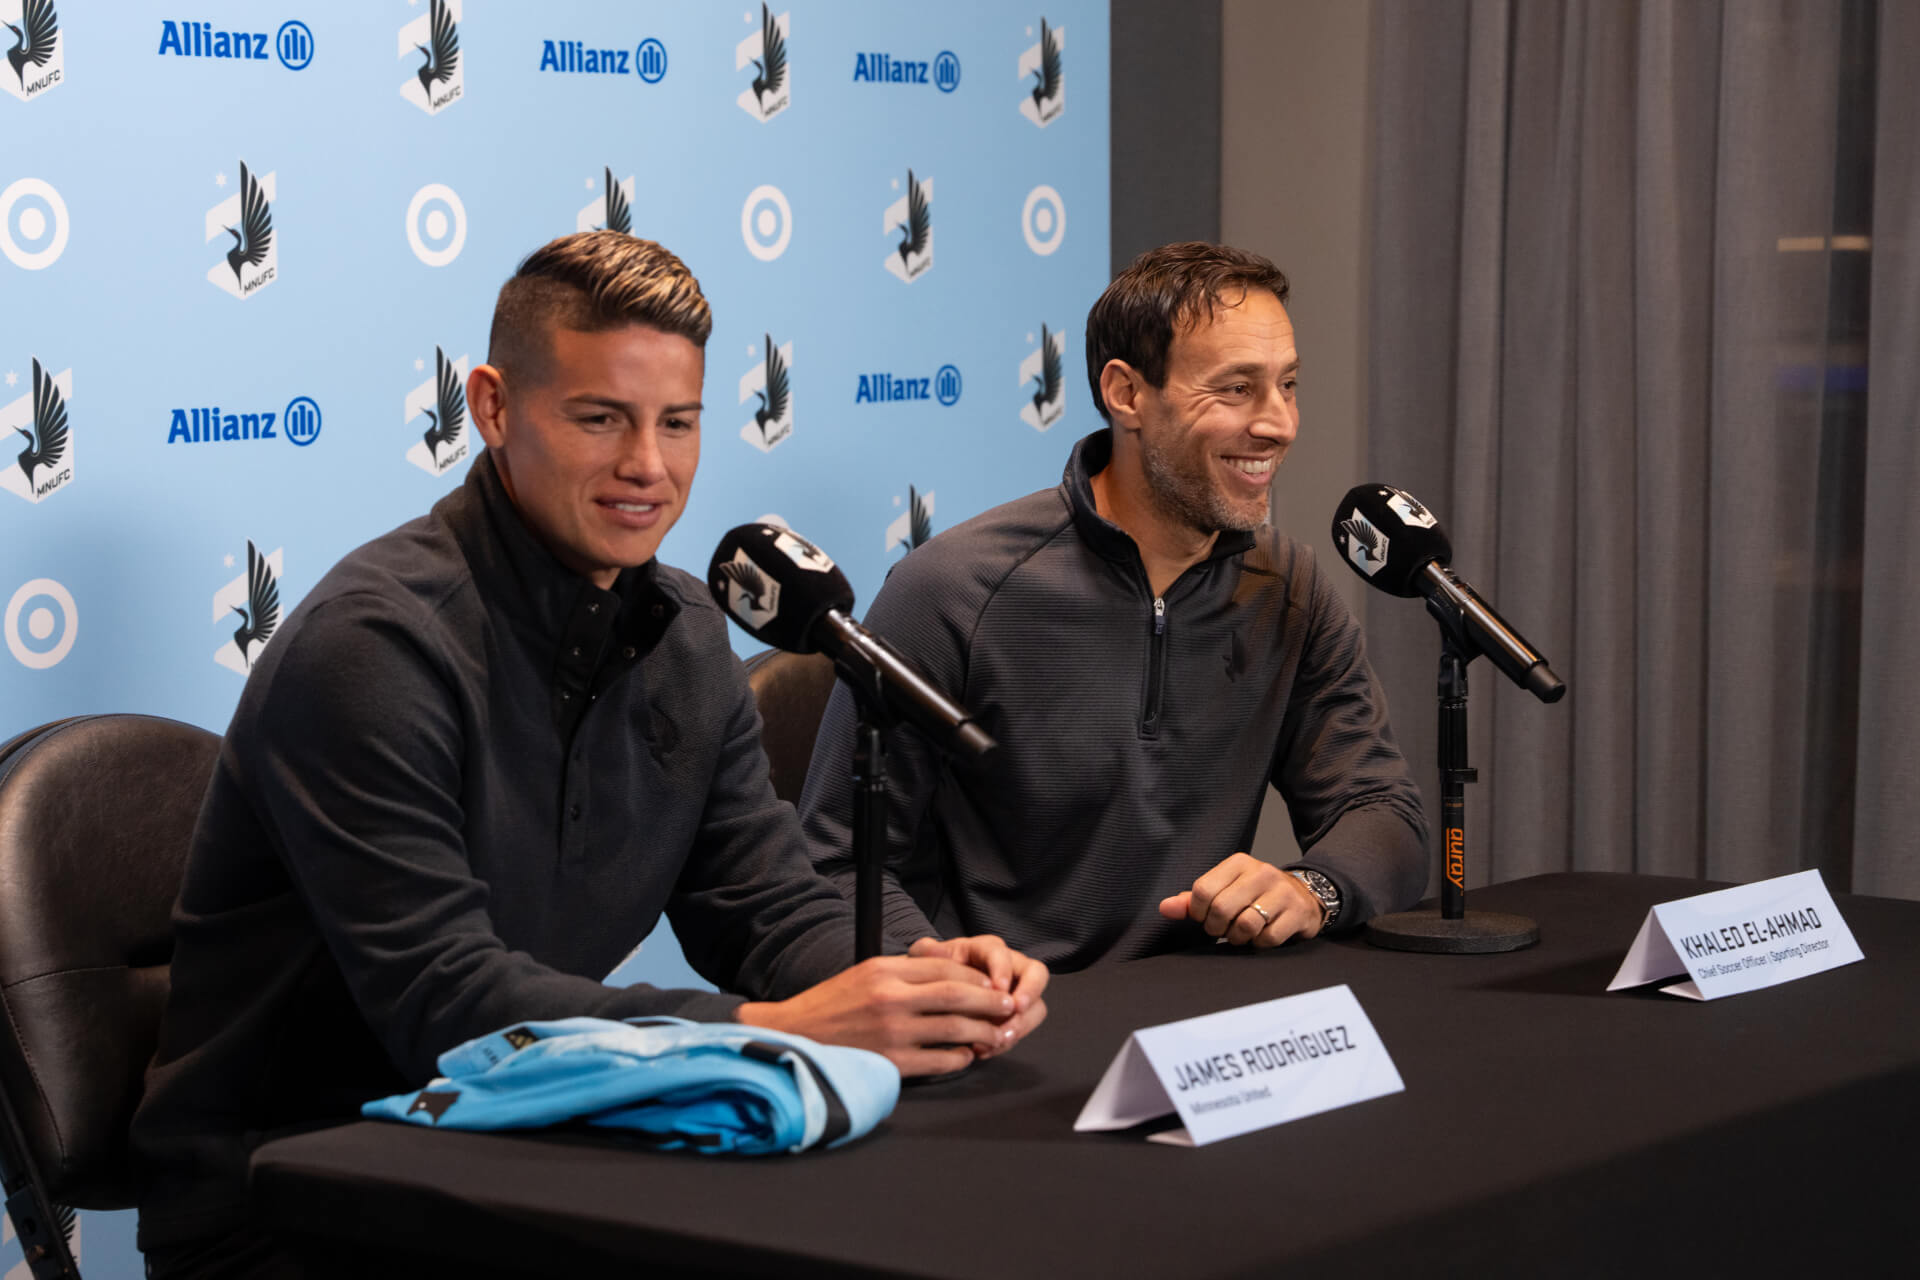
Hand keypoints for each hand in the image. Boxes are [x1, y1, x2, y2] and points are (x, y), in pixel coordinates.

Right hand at [736, 955, 1018, 1076]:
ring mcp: (891, 1032)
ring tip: (996, 1036)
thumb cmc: (832, 1004)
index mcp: (885, 970)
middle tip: (1009, 1007)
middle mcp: (891, 998)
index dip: (976, 977)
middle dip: (990, 1002)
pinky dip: (959, 1059)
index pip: (945, 967)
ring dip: (983, 1033)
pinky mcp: (890, 1063)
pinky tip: (967, 1056)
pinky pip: (938, 1061)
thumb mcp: (866, 972)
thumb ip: (906, 970)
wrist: (793, 1035)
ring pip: (954, 1029)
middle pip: (957, 996)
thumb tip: (952, 971)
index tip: (993, 984)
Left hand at [907, 935, 1049, 1058]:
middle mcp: (1009, 968)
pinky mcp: (1014, 1018)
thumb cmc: (934, 974)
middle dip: (1030, 992)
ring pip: (1035, 1006)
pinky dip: (1006, 1041)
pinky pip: (1022, 1029)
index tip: (999, 988)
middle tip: (1017, 1009)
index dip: (1003, 970)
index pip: (1003, 954)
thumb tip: (929, 946)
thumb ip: (927, 952)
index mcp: (987, 949)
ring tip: (999, 1039)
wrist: (935, 998)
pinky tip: (984, 1050)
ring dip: (1021, 1024)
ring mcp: (1016, 993)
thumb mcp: (927, 960)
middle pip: (1037, 973)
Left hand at [1157, 852, 1322, 947]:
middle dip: (1217, 928)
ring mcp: (1282, 892)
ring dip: (1239, 938)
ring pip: (1245, 924)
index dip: (1199, 913)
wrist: (1305, 897)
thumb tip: (1165, 908)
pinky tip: (1262, 935)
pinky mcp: (1297, 912)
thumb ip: (1194, 900)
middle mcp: (1261, 872)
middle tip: (1223, 930)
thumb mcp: (1226, 890)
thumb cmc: (1256, 896)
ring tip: (1242, 934)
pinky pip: (1268, 938)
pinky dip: (1260, 944)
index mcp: (1239, 863)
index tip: (1206, 918)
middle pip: (1221, 908)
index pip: (1202, 890)